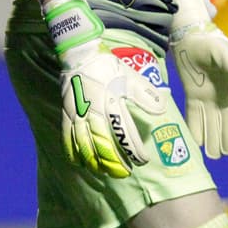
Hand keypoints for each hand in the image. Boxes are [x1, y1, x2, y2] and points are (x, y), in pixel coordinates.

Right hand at [47, 0, 166, 177]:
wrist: (79, 54)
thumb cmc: (107, 66)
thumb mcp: (130, 76)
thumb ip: (145, 94)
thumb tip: (161, 109)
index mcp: (110, 101)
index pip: (124, 132)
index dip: (133, 149)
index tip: (142, 160)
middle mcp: (93, 110)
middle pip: (102, 144)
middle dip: (113, 162)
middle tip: (124, 173)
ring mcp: (77, 113)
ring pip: (84, 144)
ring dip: (94, 161)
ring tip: (104, 172)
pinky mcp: (66, 113)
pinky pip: (67, 137)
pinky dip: (73, 152)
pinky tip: (81, 162)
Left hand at [170, 22, 227, 157]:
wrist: (188, 38)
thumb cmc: (209, 43)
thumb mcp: (223, 50)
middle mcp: (225, 97)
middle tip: (226, 151)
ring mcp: (209, 99)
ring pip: (214, 125)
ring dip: (214, 140)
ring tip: (213, 154)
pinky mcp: (194, 98)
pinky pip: (196, 118)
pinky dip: (196, 131)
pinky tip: (196, 144)